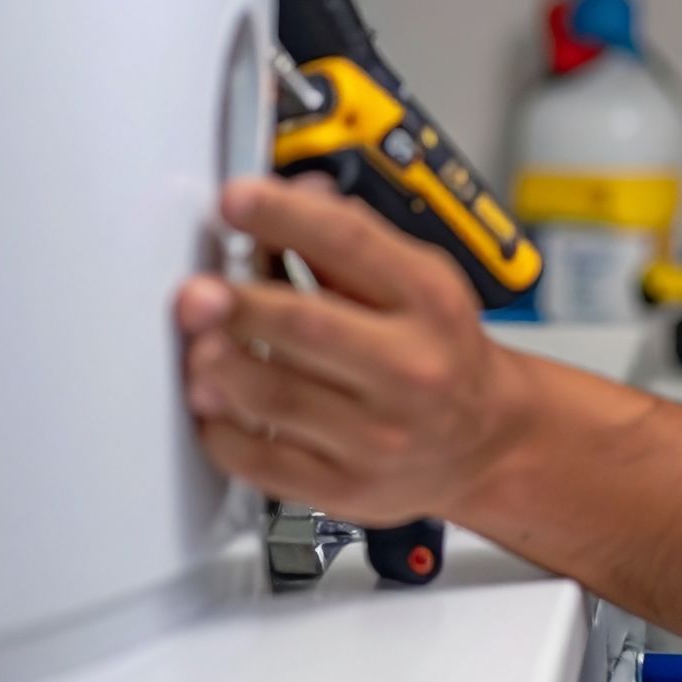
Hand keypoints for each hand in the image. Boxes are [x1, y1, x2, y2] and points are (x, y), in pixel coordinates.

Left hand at [176, 177, 527, 525]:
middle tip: (195, 293)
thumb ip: (353, 242)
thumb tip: (292, 194)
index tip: (235, 201)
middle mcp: (410, 367)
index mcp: (429, 301)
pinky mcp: (345, 487)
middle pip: (306, 326)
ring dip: (219, 368)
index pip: (351, 245)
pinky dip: (222, 430)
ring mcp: (378, 435)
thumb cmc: (443, 354)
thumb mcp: (419, 283)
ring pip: (276, 397)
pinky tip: (213, 402)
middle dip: (238, 305)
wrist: (486, 441)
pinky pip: (263, 460)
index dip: (285, 217)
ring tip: (197, 349)